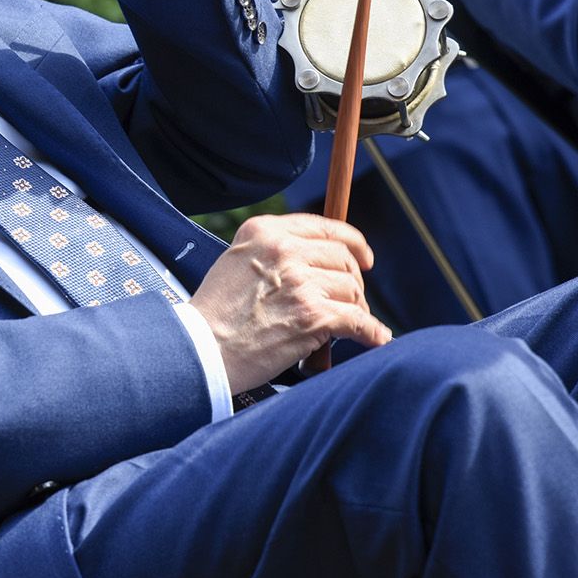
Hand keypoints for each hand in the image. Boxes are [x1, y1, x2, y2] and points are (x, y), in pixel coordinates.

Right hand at [188, 213, 390, 392]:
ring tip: (345, 327)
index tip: (364, 258)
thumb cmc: (216, 313)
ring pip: (351, 290)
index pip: (324, 227)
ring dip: (355, 310)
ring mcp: (300, 283)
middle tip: (349, 302)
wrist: (202, 350)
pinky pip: (358, 321)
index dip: (353, 243)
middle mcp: (284, 250)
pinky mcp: (313, 316)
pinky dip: (371, 333)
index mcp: (265, 231)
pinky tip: (376, 339)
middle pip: (342, 259)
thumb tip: (320, 259)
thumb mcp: (237, 261)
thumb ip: (274, 251)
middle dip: (352, 282)